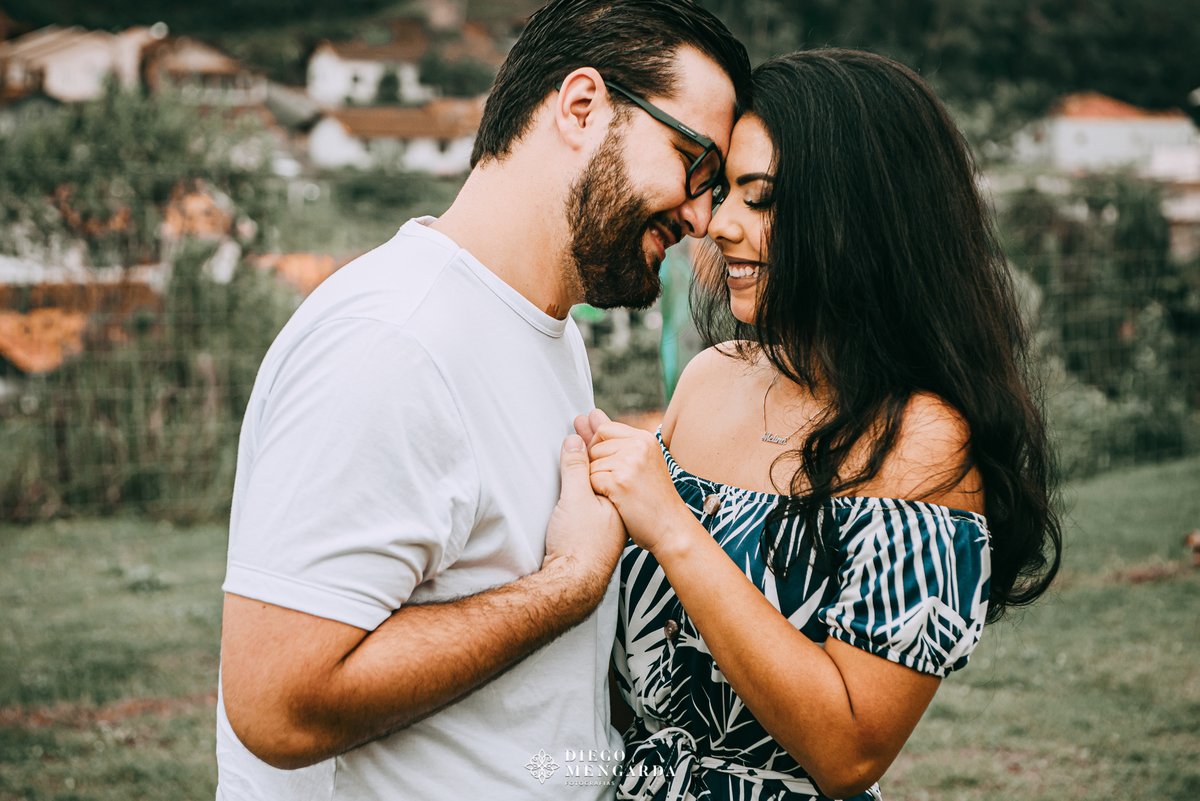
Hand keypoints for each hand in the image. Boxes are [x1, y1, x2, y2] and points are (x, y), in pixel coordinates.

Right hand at [543, 434, 626, 597]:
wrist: (572, 586)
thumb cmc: (578, 546)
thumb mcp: (576, 499)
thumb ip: (576, 468)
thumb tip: (575, 440)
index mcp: (618, 493)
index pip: (608, 457)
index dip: (596, 435)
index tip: (587, 416)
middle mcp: (614, 504)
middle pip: (603, 466)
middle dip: (592, 445)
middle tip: (583, 419)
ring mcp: (603, 519)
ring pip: (595, 482)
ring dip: (585, 463)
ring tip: (577, 440)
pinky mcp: (590, 531)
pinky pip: (588, 497)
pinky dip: (580, 481)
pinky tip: (573, 476)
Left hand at [578, 410, 693, 554]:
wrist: (671, 528)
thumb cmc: (653, 499)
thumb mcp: (640, 462)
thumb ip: (614, 439)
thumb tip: (590, 414)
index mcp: (644, 438)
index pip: (604, 429)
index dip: (597, 448)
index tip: (608, 467)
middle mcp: (638, 445)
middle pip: (594, 447)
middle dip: (597, 467)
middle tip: (619, 485)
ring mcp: (629, 461)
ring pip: (590, 464)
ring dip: (597, 481)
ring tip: (620, 494)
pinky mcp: (620, 480)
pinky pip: (591, 480)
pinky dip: (597, 494)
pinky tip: (616, 501)